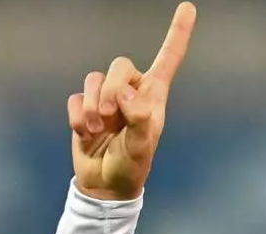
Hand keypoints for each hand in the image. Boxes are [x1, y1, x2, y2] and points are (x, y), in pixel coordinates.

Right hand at [69, 2, 196, 200]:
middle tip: (111, 117)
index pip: (168, 58)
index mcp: (154, 95)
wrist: (105, 183)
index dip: (178, 33)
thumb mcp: (142, 147)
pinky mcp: (84, 107)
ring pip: (94, 78)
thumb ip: (140, 119)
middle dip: (112, 89)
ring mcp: (106, 97)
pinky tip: (85, 134)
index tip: (189, 7)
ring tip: (98, 130)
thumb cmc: (131, 165)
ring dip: (94, 106)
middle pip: (120, 65)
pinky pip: (76, 97)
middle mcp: (131, 90)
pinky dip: (78, 117)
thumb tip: (125, 94)